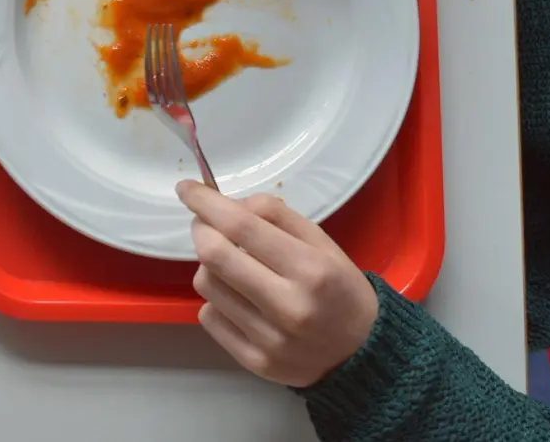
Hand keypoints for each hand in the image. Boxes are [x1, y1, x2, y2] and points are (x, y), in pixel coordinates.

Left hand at [177, 181, 376, 387]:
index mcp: (311, 269)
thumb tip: (230, 205)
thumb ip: (277, 216)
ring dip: (209, 265)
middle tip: (205, 224)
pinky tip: (239, 298)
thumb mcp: (323, 244)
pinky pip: (209, 317)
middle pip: (213, 256)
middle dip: (201, 230)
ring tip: (231, 265)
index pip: (240, 226)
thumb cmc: (341, 290)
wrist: (363, 354)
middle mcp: (288, 306)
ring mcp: (268, 339)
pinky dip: (216, 299)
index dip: (206, 203)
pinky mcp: (254, 361)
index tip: (186, 189)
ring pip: (206, 285)